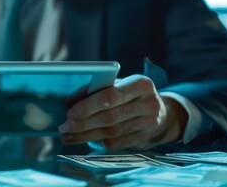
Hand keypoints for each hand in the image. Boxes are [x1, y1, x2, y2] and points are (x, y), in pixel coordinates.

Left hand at [58, 75, 187, 148]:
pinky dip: (97, 141)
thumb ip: (98, 90)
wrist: (162, 113)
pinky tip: (83, 139)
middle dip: (83, 123)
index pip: (111, 95)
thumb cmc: (131, 95)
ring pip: (111, 132)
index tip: (70, 112)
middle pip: (110, 117)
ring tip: (68, 135)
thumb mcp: (120, 84)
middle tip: (64, 127)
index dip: (88, 106)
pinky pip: (117, 143)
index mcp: (141, 84)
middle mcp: (149, 103)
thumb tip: (70, 101)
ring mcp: (149, 123)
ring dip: (86, 135)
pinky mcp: (145, 138)